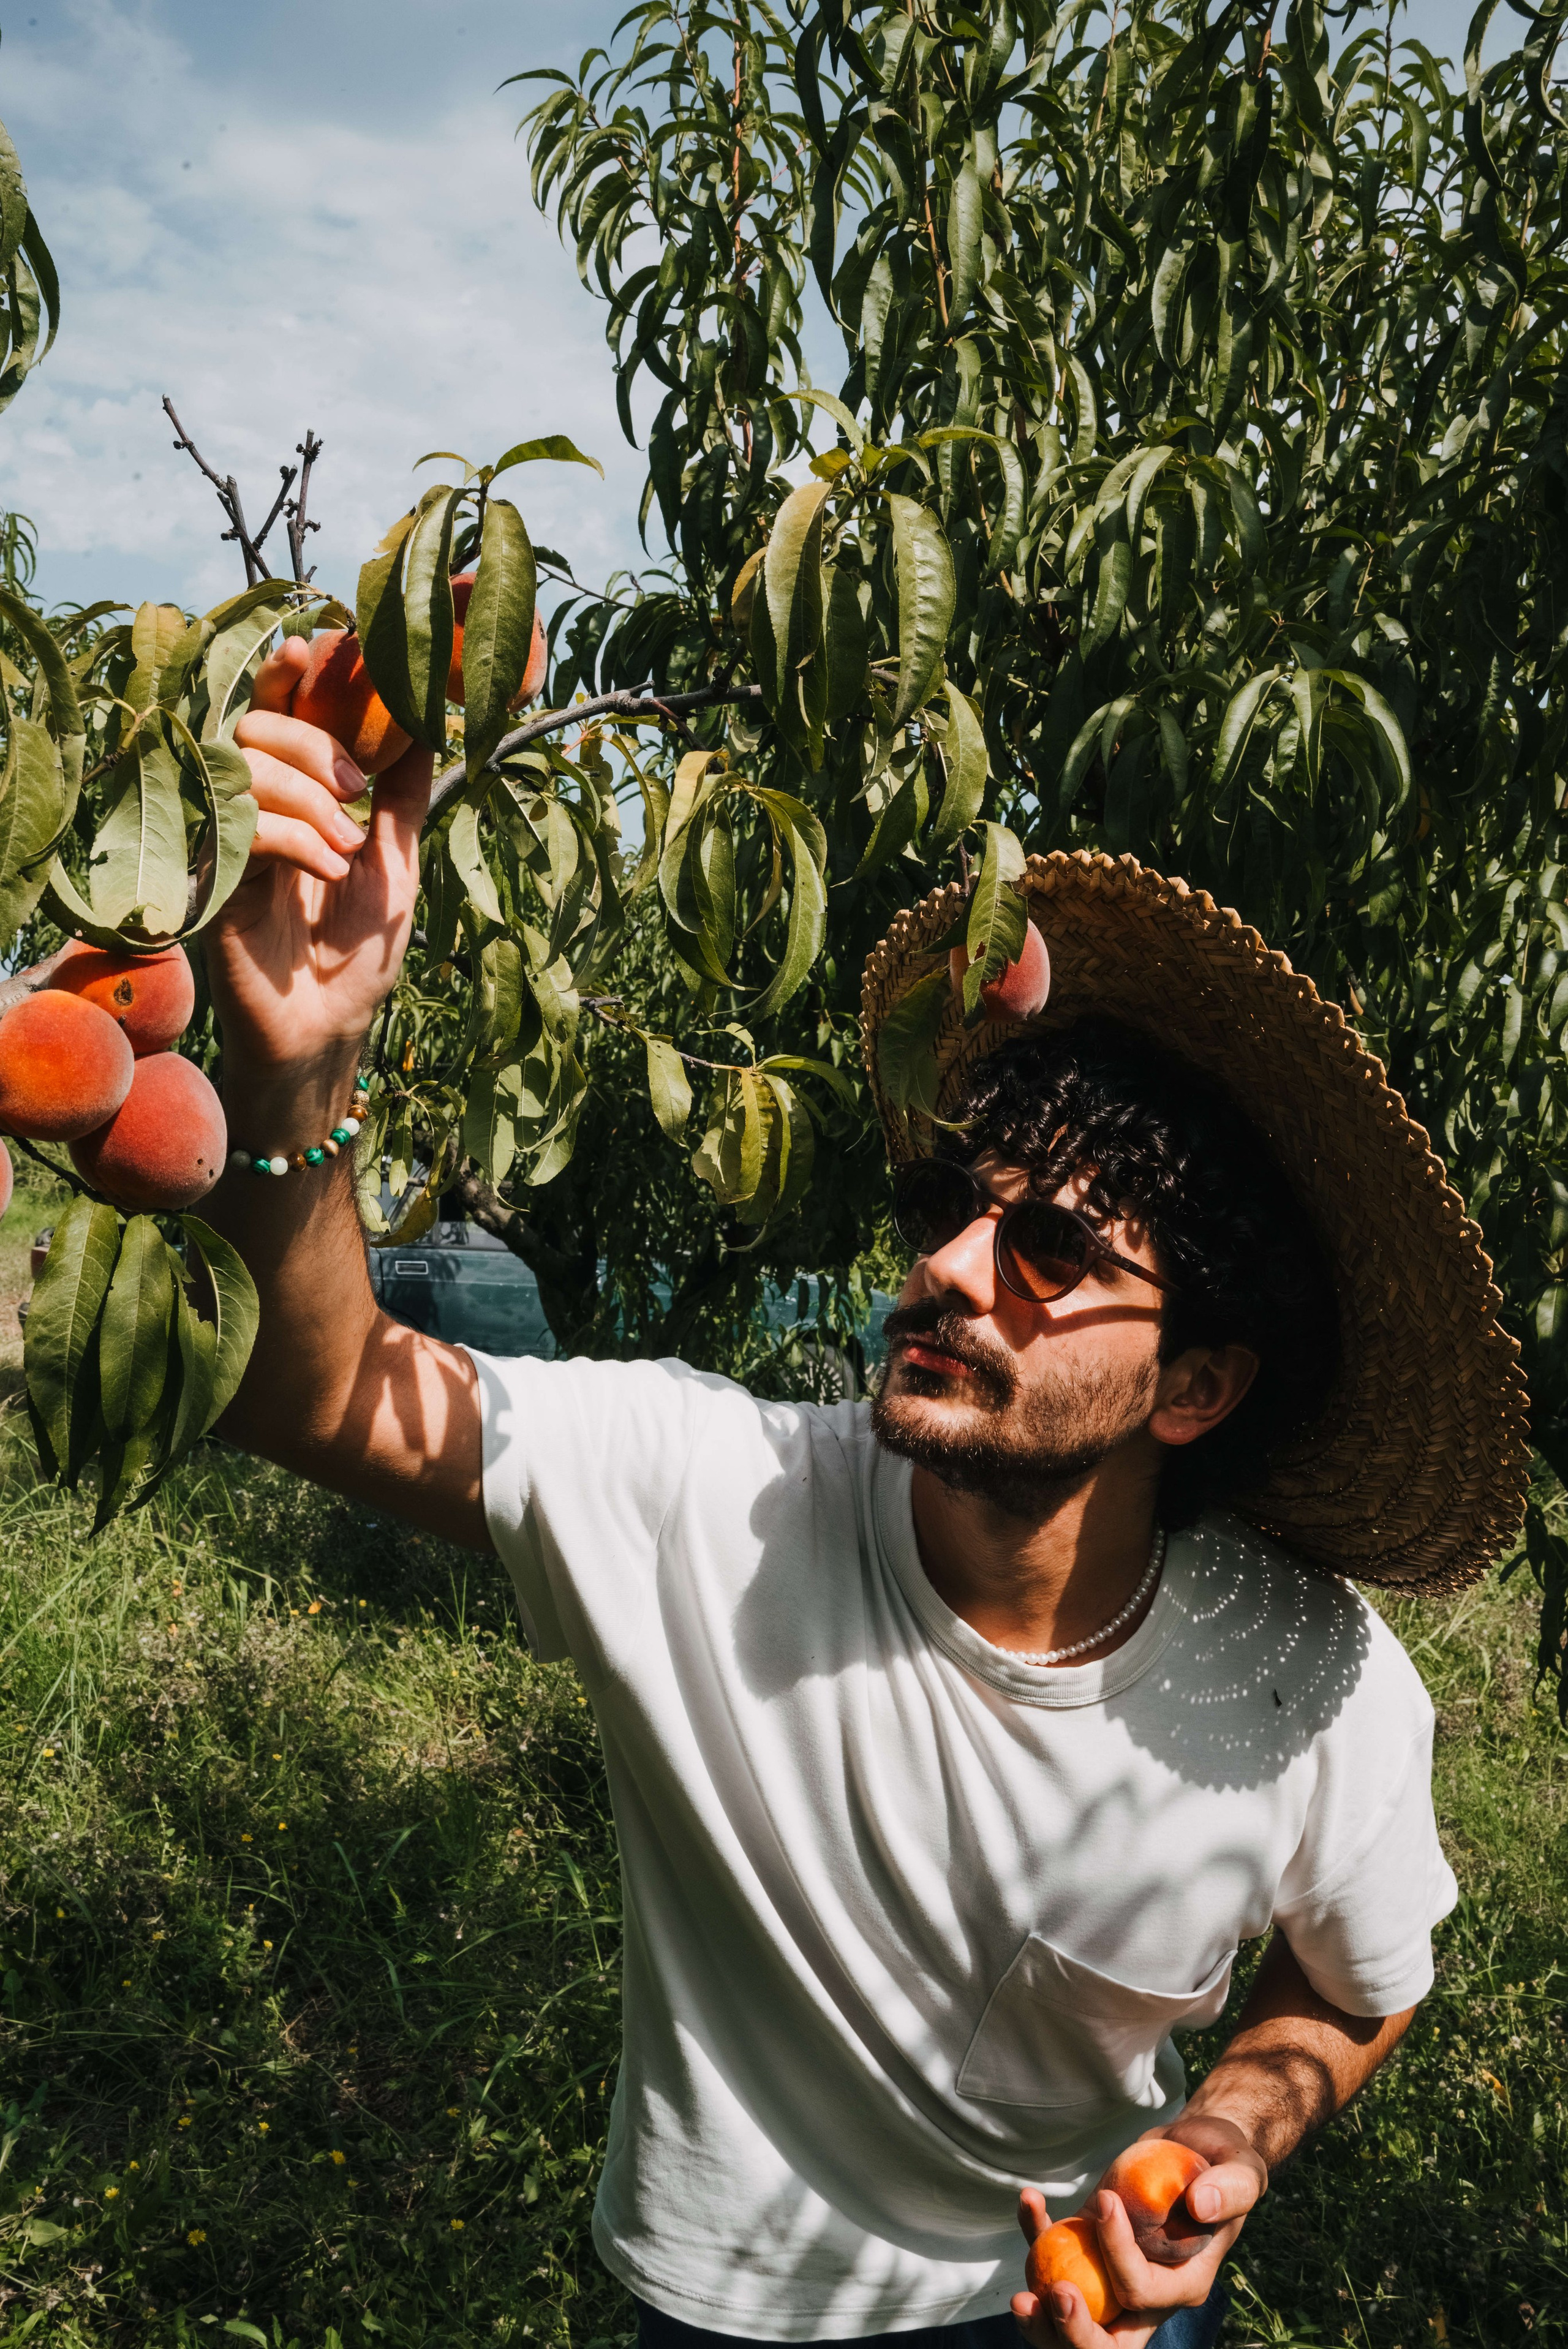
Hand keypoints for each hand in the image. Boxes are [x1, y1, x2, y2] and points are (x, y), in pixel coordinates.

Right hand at [204, 635, 434, 1076]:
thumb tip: (427, 724)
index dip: (290, 672)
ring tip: (345, 850)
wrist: (324, 1030)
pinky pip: (242, 824)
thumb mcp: (397, 865)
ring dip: (308, 798)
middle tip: (355, 788)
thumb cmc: (356, 954)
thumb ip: (403, 798)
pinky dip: (295, 838)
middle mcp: (251, 807)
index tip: (319, 648)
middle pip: (256, 724)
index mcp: (293, 795)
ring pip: (245, 765)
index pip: (278, 710)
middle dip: (313, 742)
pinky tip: (325, 871)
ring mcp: (227, 839)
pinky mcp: (210, 877)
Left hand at [1010, 2118, 1263, 2348]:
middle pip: (1110, 2342)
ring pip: (1077, 2320)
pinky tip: (1028, 2201)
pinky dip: (1035, 2236)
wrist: (1198, 2150)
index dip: (1119, 2257)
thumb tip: (1201, 2204)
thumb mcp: (1242, 2170)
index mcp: (1184, 2282)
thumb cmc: (1225, 2161)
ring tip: (1021, 2295)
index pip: (1142, 2291)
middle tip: (1051, 2295)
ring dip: (1043, 2320)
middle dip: (1075, 2333)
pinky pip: (1057, 2258)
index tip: (1106, 2201)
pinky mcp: (1092, 2249)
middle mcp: (1148, 2294)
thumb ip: (1231, 2189)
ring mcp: (1115, 2277)